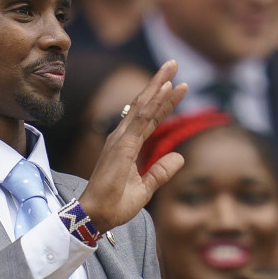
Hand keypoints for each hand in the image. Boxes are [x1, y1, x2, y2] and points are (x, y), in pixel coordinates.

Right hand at [78, 60, 187, 233]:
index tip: (179, 87)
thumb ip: (161, 171)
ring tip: (172, 67)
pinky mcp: (122, 146)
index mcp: (129, 146)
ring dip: (159, 85)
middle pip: (146, 105)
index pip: (151, 119)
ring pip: (143, 106)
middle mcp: (123, 138)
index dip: (165, 103)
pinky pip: (141, 119)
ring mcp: (121, 139)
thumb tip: (179, 157)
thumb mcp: (146, 188)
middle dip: (161, 83)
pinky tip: (165, 88)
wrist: (98, 215)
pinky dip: (154, 102)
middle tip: (174, 63)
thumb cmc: (116, 204)